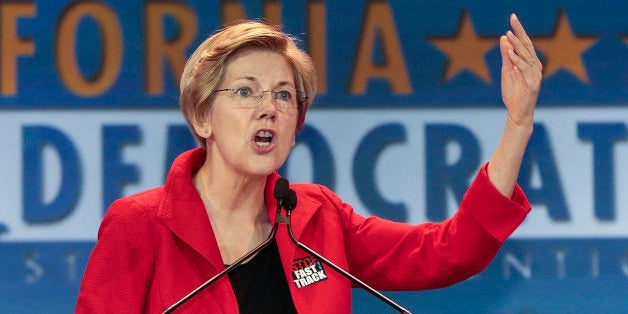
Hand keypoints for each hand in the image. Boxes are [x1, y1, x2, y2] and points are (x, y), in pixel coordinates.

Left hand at [499, 14, 541, 128]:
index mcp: (530, 62)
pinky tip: (510, 53)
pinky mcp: (533, 84)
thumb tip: (504, 38)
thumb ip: (507, 55)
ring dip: (517, 45)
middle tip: (513, 18)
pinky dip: (517, 61)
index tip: (512, 18)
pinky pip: (525, 69)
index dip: (519, 30)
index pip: (525, 43)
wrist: (516, 113)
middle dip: (520, 31)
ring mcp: (535, 75)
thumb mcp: (507, 71)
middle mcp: (535, 66)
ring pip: (527, 56)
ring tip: (509, 34)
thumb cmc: (513, 93)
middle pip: (528, 45)